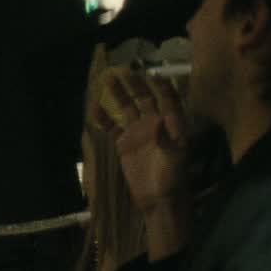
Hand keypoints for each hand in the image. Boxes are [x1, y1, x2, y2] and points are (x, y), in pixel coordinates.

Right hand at [97, 68, 188, 210]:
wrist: (158, 200)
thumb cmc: (172, 179)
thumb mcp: (175, 159)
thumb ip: (166, 138)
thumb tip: (156, 119)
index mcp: (172, 125)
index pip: (168, 100)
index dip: (162, 86)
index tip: (153, 74)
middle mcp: (155, 124)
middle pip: (145, 99)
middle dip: (136, 84)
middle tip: (124, 70)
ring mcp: (138, 133)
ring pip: (128, 108)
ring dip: (119, 95)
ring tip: (108, 80)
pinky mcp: (124, 144)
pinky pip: (113, 127)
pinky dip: (104, 118)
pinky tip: (95, 108)